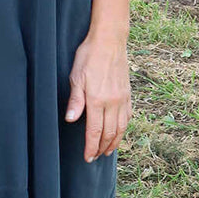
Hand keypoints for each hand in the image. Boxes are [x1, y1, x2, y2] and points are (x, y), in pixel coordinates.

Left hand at [64, 35, 130, 161]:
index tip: (88, 158)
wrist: (109, 40)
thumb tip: (70, 120)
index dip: (91, 147)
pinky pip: (128, 116)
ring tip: (108, 150)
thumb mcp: (76, 77)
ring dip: (114, 141)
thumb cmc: (89, 56)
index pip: (95, 131)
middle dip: (102, 147)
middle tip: (96, 157)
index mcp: (98, 100)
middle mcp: (112, 102)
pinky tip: (119, 131)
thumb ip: (75, 101)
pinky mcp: (128, 93)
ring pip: (121, 127)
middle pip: (109, 133)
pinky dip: (123, 128)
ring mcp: (122, 98)